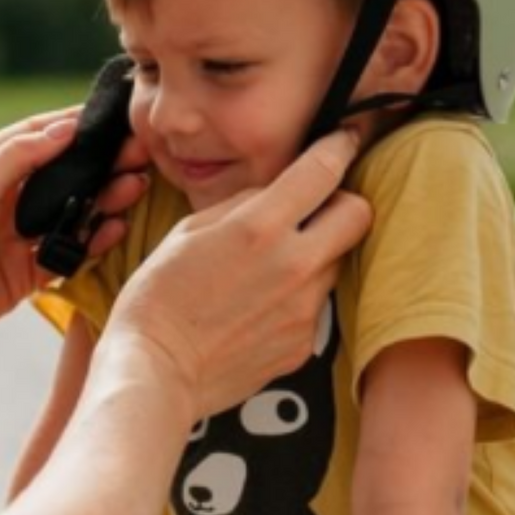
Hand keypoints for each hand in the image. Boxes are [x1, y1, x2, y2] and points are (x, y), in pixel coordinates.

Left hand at [0, 111, 151, 370]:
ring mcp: (16, 237)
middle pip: (62, 175)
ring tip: (136, 187)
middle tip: (141, 153)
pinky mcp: (27, 274)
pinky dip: (93, 241)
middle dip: (101, 163)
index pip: (36, 137)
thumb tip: (65, 129)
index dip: (74, 125)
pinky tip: (116, 228)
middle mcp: (2, 198)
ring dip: (103, 199)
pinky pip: (68, 253)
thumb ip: (17, 158)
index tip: (113, 117)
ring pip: (71, 212)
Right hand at [105, 132, 371, 420]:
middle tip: (315, 211)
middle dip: (342, 205)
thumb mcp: (189, 230)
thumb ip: (242, 204)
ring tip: (270, 270)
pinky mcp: (304, 344)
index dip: (339, 147)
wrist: (156, 373)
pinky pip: (316, 308)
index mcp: (260, 227)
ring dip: (316, 256)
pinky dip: (297, 300)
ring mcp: (304, 309)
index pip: (324, 170)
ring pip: (336, 263)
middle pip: (358, 215)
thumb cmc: (159, 298)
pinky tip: (259, 309)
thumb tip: (275, 192)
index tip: (343, 141)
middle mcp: (294, 265)